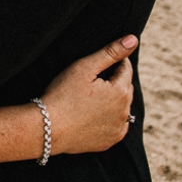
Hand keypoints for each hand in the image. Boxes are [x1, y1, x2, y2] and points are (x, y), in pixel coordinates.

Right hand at [42, 35, 137, 155]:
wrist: (47, 128)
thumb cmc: (63, 94)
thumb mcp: (85, 67)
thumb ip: (110, 52)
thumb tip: (133, 39)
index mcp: (121, 91)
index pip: (125, 69)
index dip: (112, 62)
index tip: (97, 64)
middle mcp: (125, 112)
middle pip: (124, 88)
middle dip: (113, 81)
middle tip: (91, 80)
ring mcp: (118, 129)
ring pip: (121, 107)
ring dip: (112, 100)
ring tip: (90, 97)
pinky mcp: (109, 142)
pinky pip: (115, 125)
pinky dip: (108, 119)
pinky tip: (91, 115)